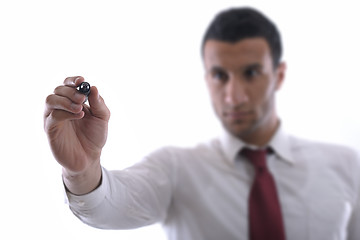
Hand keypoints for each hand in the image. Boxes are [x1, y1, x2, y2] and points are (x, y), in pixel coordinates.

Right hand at [44, 76, 109, 193]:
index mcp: (73, 101)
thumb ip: (99, 103)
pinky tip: (78, 115)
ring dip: (65, 101)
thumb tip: (93, 88)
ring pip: (50, 100)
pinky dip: (65, 113)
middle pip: (58, 89)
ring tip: (80, 108)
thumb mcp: (102, 118)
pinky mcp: (50, 130)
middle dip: (71, 91)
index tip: (81, 80)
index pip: (68, 84)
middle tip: (83, 99)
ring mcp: (54, 118)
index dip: (72, 80)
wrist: (90, 157)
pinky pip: (52, 116)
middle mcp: (61, 107)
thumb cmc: (95, 136)